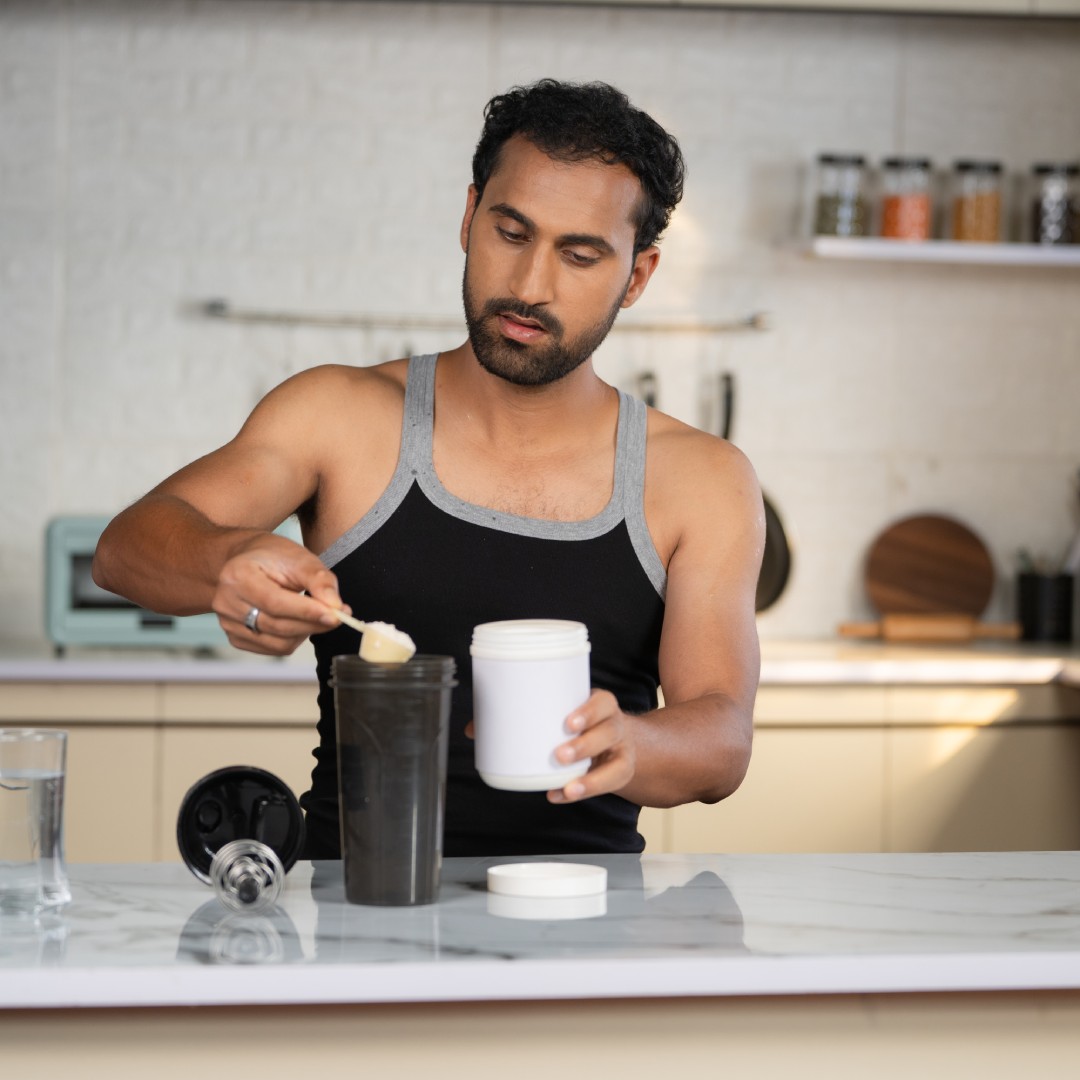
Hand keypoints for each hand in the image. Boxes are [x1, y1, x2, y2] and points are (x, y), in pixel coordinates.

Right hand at [213, 532, 346, 655]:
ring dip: (305, 632)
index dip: (306, 612)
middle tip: (339, 616)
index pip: (275, 602)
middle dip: (313, 623)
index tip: (335, 615)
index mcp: (237, 575)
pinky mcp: (236, 637)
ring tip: (318, 615)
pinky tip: (299, 622)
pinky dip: (293, 639)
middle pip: (277, 625)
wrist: (248, 560)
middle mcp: (226, 602)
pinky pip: (273, 648)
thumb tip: (336, 607)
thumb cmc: (273, 557)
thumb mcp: (300, 558)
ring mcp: (228, 622)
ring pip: (277, 642)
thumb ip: (320, 581)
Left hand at [547, 689, 635, 803]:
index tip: (569, 724)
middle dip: (585, 746)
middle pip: (609, 733)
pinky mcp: (620, 772)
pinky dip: (581, 793)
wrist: (613, 740)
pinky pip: (606, 787)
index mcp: (605, 706)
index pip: (603, 703)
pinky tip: (558, 795)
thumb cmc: (583, 722)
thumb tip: (509, 718)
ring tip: (567, 788)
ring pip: (617, 765)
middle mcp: (617, 727)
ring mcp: (621, 751)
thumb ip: (552, 710)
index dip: (589, 713)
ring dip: (590, 779)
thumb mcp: (574, 707)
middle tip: (560, 756)